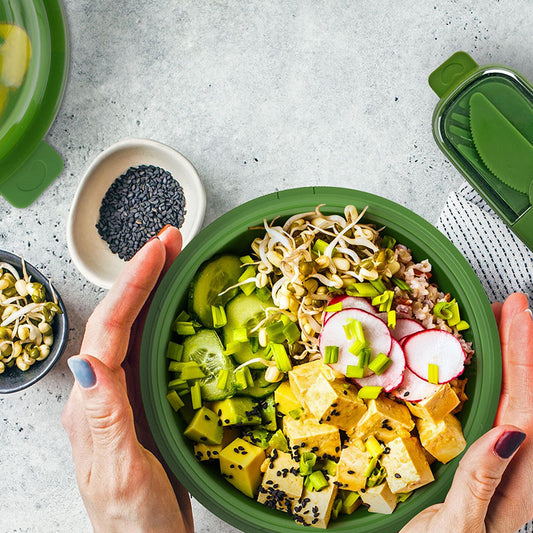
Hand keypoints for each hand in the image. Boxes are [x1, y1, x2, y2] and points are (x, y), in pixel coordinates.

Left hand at [62, 227, 192, 532]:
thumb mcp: (119, 471)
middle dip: (143, 274)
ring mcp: (121, 397)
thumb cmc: (132, 522)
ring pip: (135, 330)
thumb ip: (104, 416)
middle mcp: (101, 393)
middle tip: (170, 239)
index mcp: (91, 404)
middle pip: (120, 320)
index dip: (133, 285)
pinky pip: (150, 351)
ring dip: (153, 290)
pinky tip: (178, 307)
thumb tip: (87, 360)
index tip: (157, 250)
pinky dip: (164, 319)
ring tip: (175, 259)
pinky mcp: (141, 403)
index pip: (111, 331)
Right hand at [401, 293, 532, 532]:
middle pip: (525, 394)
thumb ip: (481, 481)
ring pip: (510, 398)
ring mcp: (493, 458)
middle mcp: (511, 464)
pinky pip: (490, 408)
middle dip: (520, 346)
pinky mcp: (473, 457)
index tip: (517, 315)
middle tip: (510, 305)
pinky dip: (488, 379)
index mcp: (515, 479)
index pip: (526, 406)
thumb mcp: (458, 529)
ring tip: (497, 324)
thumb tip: (509, 433)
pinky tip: (475, 366)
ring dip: (507, 358)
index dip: (523, 357)